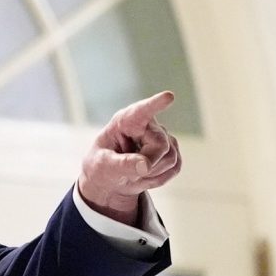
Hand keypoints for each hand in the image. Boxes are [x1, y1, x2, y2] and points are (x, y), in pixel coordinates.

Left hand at [78, 91, 181, 225]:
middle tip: (129, 173)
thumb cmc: (101, 166)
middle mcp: (147, 124)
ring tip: (134, 172)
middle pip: (161, 146)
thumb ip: (122, 164)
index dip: (155, 104)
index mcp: (125, 121)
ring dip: (152, 173)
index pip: (142, 111)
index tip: (167, 97)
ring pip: (170, 158)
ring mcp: (163, 136)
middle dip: (148, 164)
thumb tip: (145, 165)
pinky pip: (175, 167)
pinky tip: (145, 175)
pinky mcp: (172, 150)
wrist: (110, 179)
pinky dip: (159, 178)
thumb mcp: (103, 166)